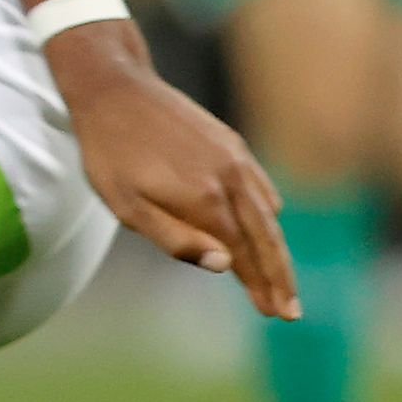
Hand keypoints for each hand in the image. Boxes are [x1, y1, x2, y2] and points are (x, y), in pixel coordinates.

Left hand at [51, 22, 294, 316]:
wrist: (114, 87)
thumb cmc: (110, 152)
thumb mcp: (125, 205)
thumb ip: (175, 239)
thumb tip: (224, 264)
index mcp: (205, 199)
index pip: (244, 254)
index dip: (260, 286)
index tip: (276, 314)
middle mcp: (231, 178)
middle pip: (266, 238)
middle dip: (280, 277)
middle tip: (291, 312)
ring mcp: (236, 158)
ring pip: (268, 213)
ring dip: (277, 249)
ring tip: (281, 280)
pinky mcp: (232, 143)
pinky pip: (261, 186)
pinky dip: (268, 214)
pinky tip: (266, 229)